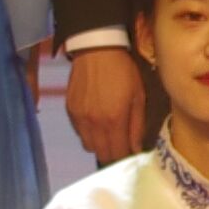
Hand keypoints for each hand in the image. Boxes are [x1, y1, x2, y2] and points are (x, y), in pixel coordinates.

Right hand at [65, 45, 149, 162]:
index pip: (118, 153)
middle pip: (102, 154)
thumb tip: (136, 149)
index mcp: (114, 120)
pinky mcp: (70, 111)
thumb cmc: (123, 71)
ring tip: (109, 135)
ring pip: (88, 146)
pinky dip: (88, 133)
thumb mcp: (138, 96)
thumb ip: (137, 126)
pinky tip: (96, 123)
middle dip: (113, 154)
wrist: (96, 50)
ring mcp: (80, 118)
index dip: (126, 157)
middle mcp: (94, 123)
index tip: (131, 154)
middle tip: (121, 146)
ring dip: (100, 145)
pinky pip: (79, 132)